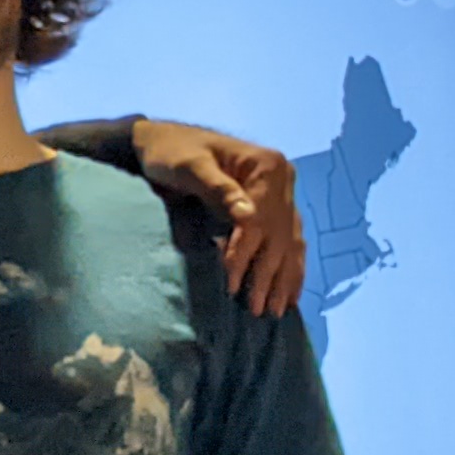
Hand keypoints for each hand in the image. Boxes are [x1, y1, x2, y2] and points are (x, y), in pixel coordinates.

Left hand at [131, 120, 308, 319]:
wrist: (164, 144)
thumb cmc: (172, 153)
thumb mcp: (189, 166)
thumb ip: (218, 188)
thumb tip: (247, 216)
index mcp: (267, 166)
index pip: (259, 219)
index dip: (247, 253)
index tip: (233, 283)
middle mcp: (282, 179)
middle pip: (280, 234)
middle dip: (268, 275)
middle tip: (257, 310)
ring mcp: (282, 194)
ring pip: (290, 241)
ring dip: (284, 278)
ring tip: (276, 311)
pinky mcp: (274, 207)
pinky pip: (289, 241)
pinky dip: (289, 267)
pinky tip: (289, 293)